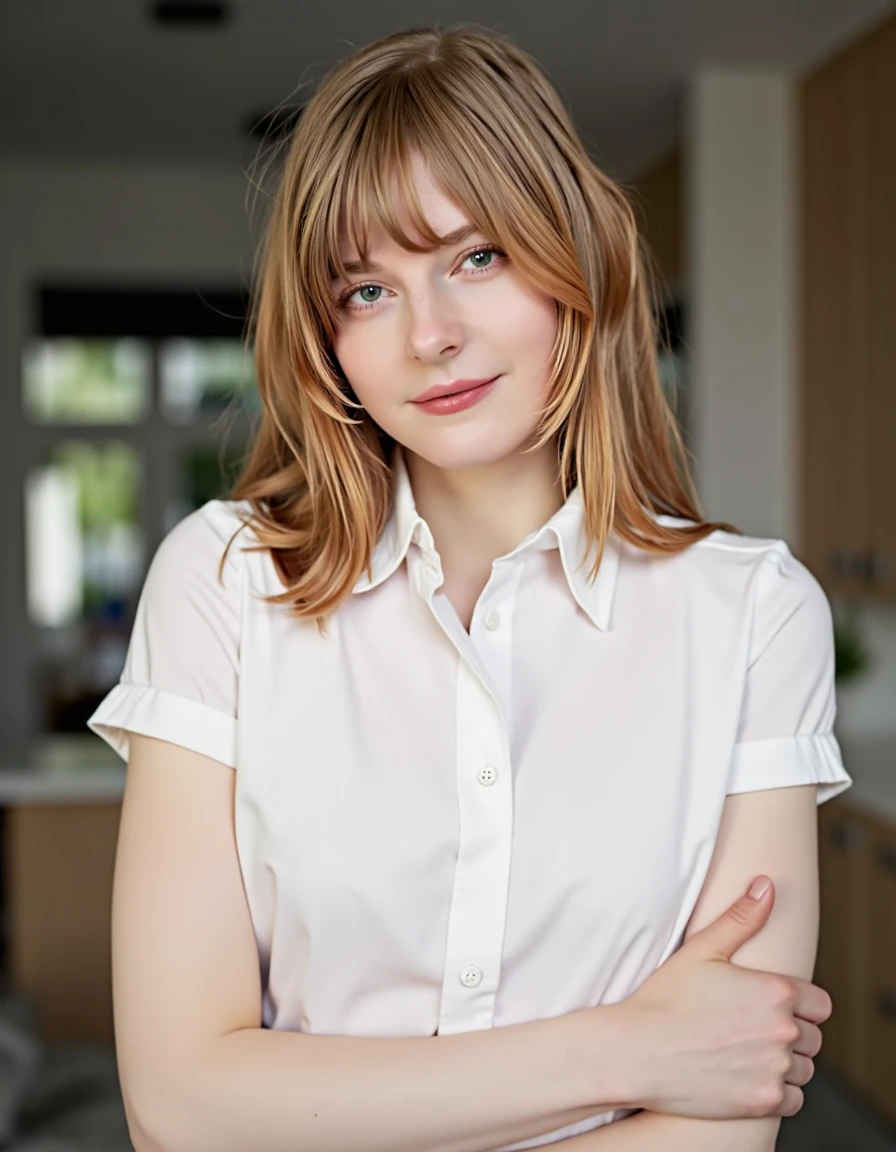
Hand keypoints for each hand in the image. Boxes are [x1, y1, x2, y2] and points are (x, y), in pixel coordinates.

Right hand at [613, 876, 830, 1120]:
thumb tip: (767, 884)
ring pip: (803, 1067)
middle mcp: (783, 1030)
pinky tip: (746, 1075)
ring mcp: (775, 1068)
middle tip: (751, 1028)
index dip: (799, 1004)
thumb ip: (741, 917)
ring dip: (785, 1062)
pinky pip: (793, 1098)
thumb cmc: (664, 998)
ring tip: (746, 1051)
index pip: (819, 1004)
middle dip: (790, 1032)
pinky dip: (776, 1091)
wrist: (637, 1051)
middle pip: (813, 1036)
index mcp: (775, 991)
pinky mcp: (764, 1101)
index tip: (771, 1006)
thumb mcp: (701, 949)